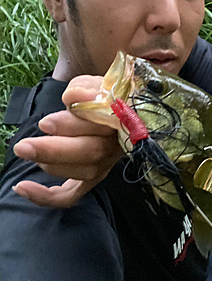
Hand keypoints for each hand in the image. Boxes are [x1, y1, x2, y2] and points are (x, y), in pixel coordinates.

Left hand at [12, 76, 122, 207]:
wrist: (111, 110)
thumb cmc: (100, 97)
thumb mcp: (93, 83)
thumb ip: (84, 88)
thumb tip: (73, 98)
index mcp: (122, 120)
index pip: (103, 126)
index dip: (73, 127)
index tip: (45, 123)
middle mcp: (117, 145)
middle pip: (92, 153)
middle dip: (54, 150)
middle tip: (24, 146)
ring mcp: (106, 164)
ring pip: (84, 172)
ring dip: (52, 164)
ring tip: (28, 149)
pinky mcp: (91, 178)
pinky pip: (71, 195)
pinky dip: (46, 196)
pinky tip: (21, 188)